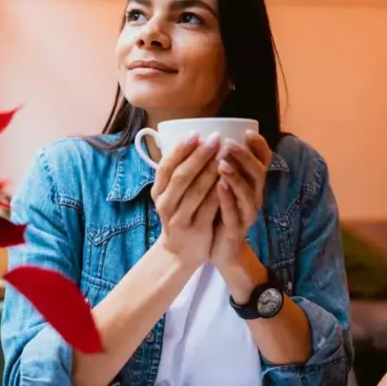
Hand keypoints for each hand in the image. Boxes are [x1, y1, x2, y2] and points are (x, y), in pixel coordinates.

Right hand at [152, 132, 221, 269]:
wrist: (180, 252)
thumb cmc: (180, 214)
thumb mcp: (170, 195)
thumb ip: (177, 174)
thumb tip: (192, 140)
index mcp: (158, 192)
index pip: (166, 167)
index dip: (180, 149)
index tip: (196, 133)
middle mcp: (165, 205)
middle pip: (182, 177)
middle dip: (199, 156)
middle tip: (215, 139)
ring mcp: (180, 219)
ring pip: (196, 191)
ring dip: (211, 171)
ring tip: (224, 154)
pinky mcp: (197, 230)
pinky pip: (209, 208)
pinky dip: (218, 192)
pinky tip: (228, 179)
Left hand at [210, 130, 272, 268]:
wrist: (221, 250)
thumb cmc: (220, 213)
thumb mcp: (224, 187)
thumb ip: (224, 166)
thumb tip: (210, 139)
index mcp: (252, 185)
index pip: (263, 162)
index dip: (259, 146)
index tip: (248, 132)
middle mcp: (254, 197)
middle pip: (257, 174)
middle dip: (244, 157)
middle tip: (228, 144)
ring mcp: (247, 214)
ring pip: (248, 193)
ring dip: (236, 177)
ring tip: (222, 164)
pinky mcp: (236, 230)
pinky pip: (234, 213)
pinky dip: (228, 199)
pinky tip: (219, 187)